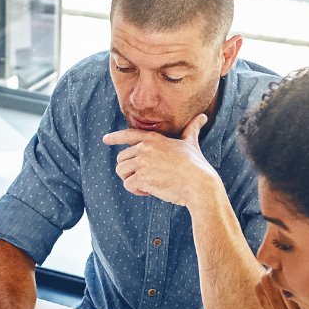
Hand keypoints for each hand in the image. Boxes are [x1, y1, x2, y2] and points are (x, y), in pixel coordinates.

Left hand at [102, 114, 220, 207]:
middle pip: (121, 158)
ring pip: (121, 172)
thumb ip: (192, 129)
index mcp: (153, 138)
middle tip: (144, 177)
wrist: (198, 183)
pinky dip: (136, 191)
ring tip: (145, 184)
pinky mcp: (141, 178)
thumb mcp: (191, 142)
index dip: (115, 137)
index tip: (105, 139)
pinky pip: (128, 185)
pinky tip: (149, 191)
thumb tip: (203, 117)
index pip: (128, 135)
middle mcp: (144, 148)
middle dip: (129, 169)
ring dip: (130, 180)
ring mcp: (142, 163)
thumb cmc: (196, 163)